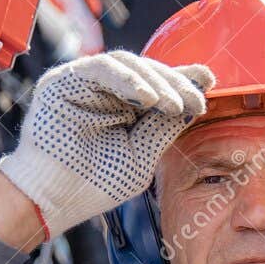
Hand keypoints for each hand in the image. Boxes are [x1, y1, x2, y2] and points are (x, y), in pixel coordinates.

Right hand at [0, 50, 215, 238]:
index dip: (183, 80)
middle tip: (196, 101)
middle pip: (147, 72)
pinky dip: (126, 79)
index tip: (210, 80)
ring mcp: (85, 84)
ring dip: (155, 82)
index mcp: (126, 108)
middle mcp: (107, 92)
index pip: (158, 86)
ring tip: (172, 104)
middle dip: (175, 84)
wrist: (55, 199)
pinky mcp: (65, 81)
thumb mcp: (142, 156)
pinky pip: (100, 68)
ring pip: (127, 64)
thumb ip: (163, 129)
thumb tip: (193, 105)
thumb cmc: (94, 183)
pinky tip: (147, 98)